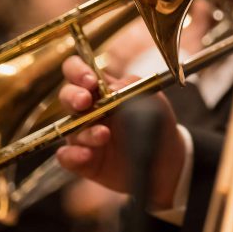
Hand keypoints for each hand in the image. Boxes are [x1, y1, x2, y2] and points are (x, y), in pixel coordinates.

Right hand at [55, 56, 185, 208]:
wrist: (166, 159)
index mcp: (101, 90)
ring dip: (85, 131)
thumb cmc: (157, 122)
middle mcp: (87, 110)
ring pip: (69, 128)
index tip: (90, 81)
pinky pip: (66, 156)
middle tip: (85, 101)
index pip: (76, 71)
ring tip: (104, 134)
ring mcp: (83, 135)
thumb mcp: (153, 99)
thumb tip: (112, 86)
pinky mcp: (83, 160)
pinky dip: (72, 155)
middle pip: (66, 96)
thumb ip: (133, 86)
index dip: (77, 71)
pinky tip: (87, 155)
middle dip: (73, 96)